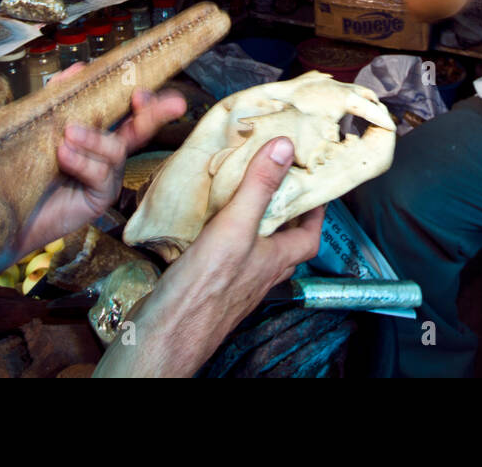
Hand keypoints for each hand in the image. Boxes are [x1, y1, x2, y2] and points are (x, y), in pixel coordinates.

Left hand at [10, 62, 187, 263]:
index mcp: (97, 131)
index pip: (126, 110)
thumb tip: (78, 70)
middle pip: (141, 129)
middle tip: (152, 100)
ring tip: (68, 134)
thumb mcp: (40, 125)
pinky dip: (82, 160)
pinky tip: (63, 155)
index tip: (140, 88)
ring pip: (117, 149)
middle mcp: (107, 153)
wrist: (5, 206)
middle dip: (153, 112)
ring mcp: (106, 176)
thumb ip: (59, 97)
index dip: (140, 97)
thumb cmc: (24, 167)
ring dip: (94, 138)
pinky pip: (100, 174)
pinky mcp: (99, 197)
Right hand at [96, 136, 323, 376]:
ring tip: (241, 195)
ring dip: (252, 223)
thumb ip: (259, 187)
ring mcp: (235, 281)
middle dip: (282, 212)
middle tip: (275, 183)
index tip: (314, 186)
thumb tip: (284, 148)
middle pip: (283, 240)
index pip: (310, 234)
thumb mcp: (236, 227)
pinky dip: (222, 235)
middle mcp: (259, 272)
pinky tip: (205, 223)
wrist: (166, 333)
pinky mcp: (208, 284)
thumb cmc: (204, 289)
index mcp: (275, 259)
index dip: (316, 210)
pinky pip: (225, 255)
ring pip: (253, 248)